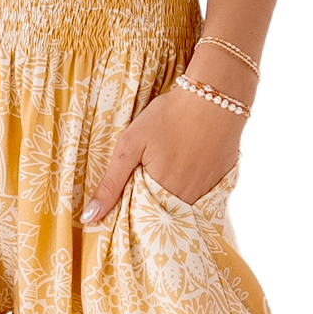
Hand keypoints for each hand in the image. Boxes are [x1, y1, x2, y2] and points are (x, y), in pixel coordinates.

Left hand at [80, 80, 244, 224]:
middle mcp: (188, 201)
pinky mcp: (222, 182)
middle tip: (150, 172)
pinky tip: (189, 164)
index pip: (142, 219)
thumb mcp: (131, 145)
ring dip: (172, 194)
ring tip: (170, 166)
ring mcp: (208, 193)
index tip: (126, 197)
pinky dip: (192, 184)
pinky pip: (202, 194)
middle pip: (164, 213)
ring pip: (183, 204)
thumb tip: (90, 217)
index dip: (132, 209)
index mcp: (162, 196)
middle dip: (152, 202)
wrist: (217, 94)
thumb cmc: (169, 116)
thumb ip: (111, 183)